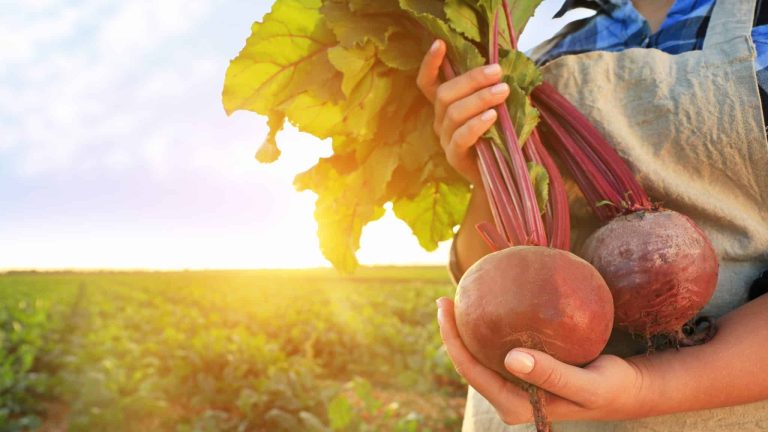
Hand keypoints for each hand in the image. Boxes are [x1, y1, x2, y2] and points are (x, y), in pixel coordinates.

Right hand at [416, 40, 510, 185]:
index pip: (427, 83)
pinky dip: (476, 124)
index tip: (439, 43)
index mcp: (446, 106)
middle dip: (471, 79)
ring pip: (453, 113)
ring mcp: (445, 140)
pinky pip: (461, 137)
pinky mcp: (455, 157)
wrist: (501, 177)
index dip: (430, 64)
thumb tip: (504, 67)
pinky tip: (493, 116)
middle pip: (445, 93)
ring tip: (503, 91)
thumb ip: (492, 91)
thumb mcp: (495, 109)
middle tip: (498, 72)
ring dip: (479, 99)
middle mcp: (440, 121)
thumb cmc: (499, 137)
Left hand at [435, 297, 652, 424]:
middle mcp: (510, 397)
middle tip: (446, 299)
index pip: (472, 372)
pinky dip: (491, 326)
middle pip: (469, 363)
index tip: (446, 306)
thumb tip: (511, 358)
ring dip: (467, 329)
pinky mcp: (524, 370)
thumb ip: (552, 375)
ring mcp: (515, 385)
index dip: (453, 341)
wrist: (629, 389)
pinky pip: (498, 346)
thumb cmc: (610, 388)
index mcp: (516, 405)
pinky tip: (490, 302)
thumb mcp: (588, 385)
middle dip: (453, 333)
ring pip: (481, 355)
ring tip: (458, 298)